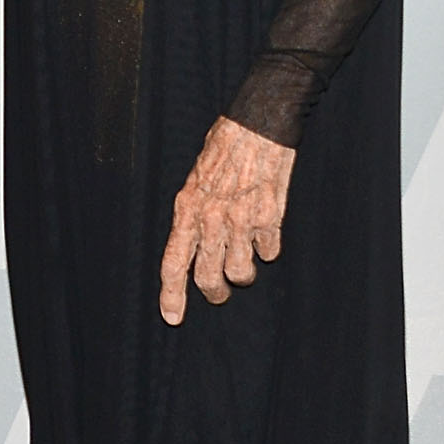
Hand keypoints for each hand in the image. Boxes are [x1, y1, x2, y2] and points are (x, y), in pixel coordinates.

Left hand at [159, 117, 294, 325]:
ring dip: (244, 274)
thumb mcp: (194, 180)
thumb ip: (193, 214)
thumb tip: (193, 245)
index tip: (173, 318)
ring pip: (241, 272)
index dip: (172, 295)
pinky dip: (268, 249)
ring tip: (245, 261)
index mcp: (187, 210)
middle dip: (215, 293)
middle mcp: (212, 219)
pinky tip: (265, 233)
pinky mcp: (271, 216)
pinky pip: (269, 252)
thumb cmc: (223, 148)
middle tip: (220, 292)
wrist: (258, 125)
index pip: (173, 263)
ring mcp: (242, 219)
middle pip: (208, 277)